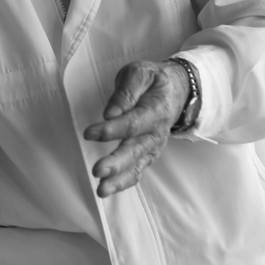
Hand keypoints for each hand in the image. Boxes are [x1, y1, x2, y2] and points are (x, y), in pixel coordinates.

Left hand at [83, 59, 188, 197]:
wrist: (175, 91)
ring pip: (137, 166)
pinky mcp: (147, 154)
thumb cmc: (153, 81)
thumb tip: (110, 113)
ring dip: (119, 179)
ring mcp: (153, 146)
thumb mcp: (140, 74)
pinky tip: (109, 189)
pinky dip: (124, 182)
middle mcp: (156, 133)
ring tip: (101, 190)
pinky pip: (137, 171)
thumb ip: (126, 92)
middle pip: (135, 150)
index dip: (111, 130)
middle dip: (116, 162)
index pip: (133, 123)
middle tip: (98, 170)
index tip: (89, 133)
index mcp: (155, 110)